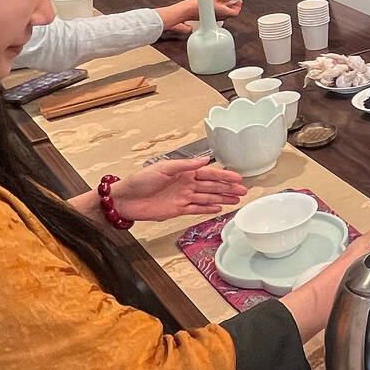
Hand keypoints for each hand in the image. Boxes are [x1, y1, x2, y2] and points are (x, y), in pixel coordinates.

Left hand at [106, 157, 246, 221]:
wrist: (125, 200)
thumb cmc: (140, 181)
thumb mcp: (163, 168)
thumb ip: (185, 165)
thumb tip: (204, 160)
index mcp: (183, 172)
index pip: (209, 174)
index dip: (224, 176)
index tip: (238, 177)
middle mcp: (186, 184)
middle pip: (211, 187)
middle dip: (228, 188)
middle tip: (243, 191)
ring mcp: (183, 198)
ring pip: (207, 198)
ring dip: (222, 199)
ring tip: (236, 200)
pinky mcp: (178, 210)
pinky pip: (197, 209)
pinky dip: (208, 209)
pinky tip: (219, 208)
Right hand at [158, 0, 241, 35]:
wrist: (187, 10)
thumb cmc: (199, 6)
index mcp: (225, 13)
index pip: (237, 11)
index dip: (238, 3)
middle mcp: (221, 17)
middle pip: (231, 11)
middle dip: (232, 3)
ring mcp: (215, 18)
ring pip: (224, 11)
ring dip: (225, 4)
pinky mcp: (209, 16)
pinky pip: (217, 11)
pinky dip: (218, 6)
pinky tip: (214, 0)